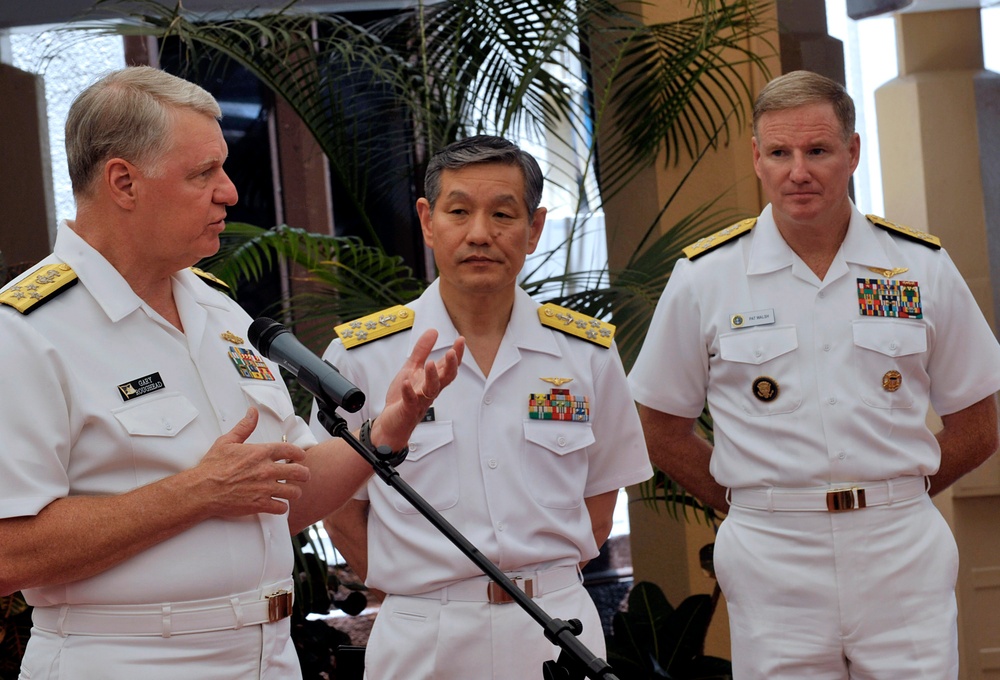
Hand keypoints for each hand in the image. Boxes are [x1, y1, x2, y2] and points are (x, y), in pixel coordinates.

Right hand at [190, 408, 310, 516]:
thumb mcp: (227, 441)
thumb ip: (244, 427)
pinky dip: (282, 507)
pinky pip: (281, 508)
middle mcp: (266, 470)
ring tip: (292, 491)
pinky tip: (278, 504)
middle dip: (304, 474)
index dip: (299, 453)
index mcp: (260, 453)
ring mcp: (264, 488)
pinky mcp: (260, 504)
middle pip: (298, 472)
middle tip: (303, 476)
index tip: (301, 456)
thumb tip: (252, 413)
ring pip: (293, 492)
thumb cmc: (212, 467)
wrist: (202, 489)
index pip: (290, 450)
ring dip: (294, 492)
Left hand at [371, 329, 463, 449]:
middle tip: (452, 352)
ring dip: (432, 377)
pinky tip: (407, 383)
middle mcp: (430, 390)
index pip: (448, 366)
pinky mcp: (408, 409)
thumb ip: (422, 350)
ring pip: (431, 389)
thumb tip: (433, 332)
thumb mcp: (412, 368)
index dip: (456, 354)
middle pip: (446, 378)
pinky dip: (409, 392)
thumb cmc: (403, 397)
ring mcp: (420, 400)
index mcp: (432, 380)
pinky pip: (410, 401)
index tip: (461, 340)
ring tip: (431, 364)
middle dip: (451, 365)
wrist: (392, 423)